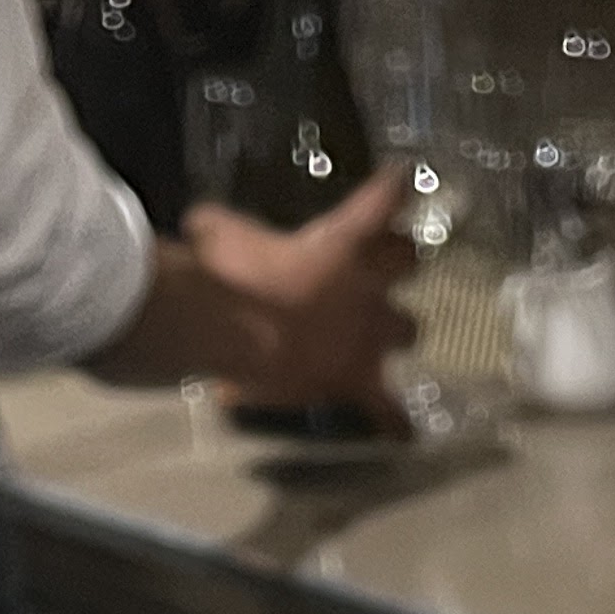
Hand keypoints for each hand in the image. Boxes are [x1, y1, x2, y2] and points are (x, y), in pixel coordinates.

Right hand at [92, 170, 415, 421]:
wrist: (230, 330)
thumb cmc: (224, 269)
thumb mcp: (220, 231)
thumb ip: (228, 230)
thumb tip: (205, 232)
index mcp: (343, 239)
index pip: (384, 199)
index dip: (395, 187)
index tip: (403, 176)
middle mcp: (368, 285)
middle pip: (408, 264)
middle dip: (395, 266)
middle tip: (374, 270)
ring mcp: (367, 337)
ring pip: (409, 329)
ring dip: (396, 329)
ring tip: (379, 336)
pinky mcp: (355, 384)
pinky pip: (389, 410)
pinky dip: (395, 421)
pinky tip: (403, 436)